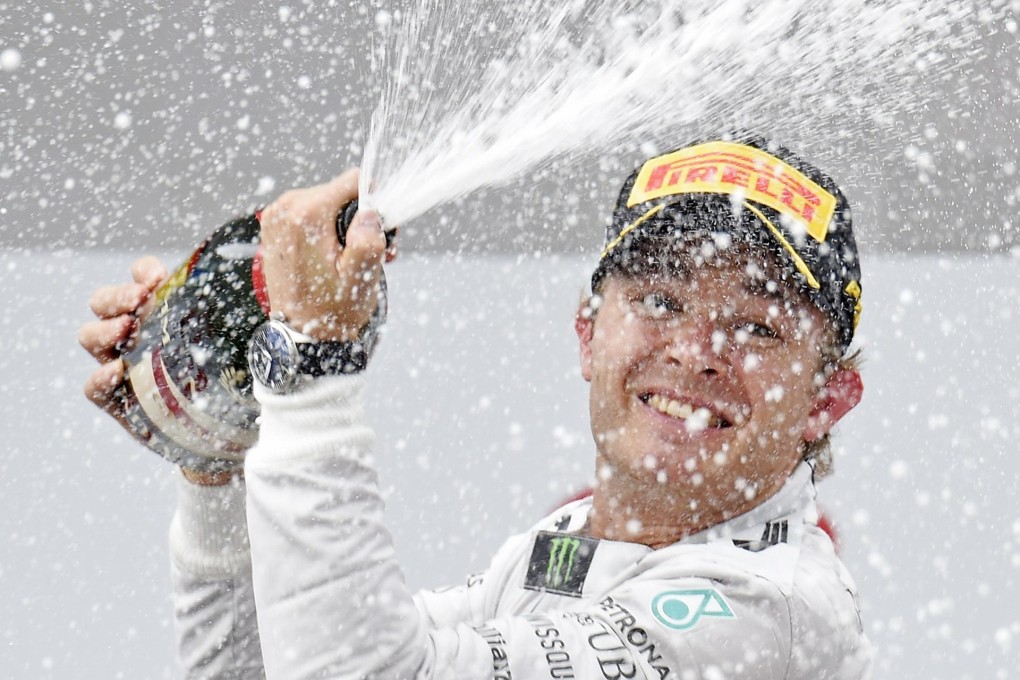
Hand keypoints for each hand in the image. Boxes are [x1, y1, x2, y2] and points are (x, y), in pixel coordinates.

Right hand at [79, 256, 239, 486]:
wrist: (235, 435)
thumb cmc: (241, 377)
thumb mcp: (246, 342)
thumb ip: (248, 315)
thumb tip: (281, 286)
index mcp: (166, 310)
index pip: (141, 277)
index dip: (143, 272)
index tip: (159, 277)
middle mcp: (139, 333)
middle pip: (105, 302)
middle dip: (116, 297)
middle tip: (139, 301)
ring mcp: (125, 365)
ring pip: (91, 337)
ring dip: (103, 330)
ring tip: (126, 331)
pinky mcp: (120, 401)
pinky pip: (94, 387)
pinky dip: (99, 377)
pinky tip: (117, 373)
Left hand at [258, 169, 388, 341]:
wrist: (301, 333)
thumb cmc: (332, 310)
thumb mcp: (360, 278)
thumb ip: (368, 240)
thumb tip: (369, 211)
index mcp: (306, 215)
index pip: (353, 181)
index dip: (372, 205)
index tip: (375, 233)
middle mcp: (286, 208)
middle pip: (340, 191)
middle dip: (357, 218)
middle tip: (365, 254)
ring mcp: (276, 215)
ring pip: (327, 201)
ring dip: (342, 225)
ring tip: (347, 259)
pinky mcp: (274, 224)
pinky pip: (310, 212)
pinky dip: (324, 229)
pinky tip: (330, 256)